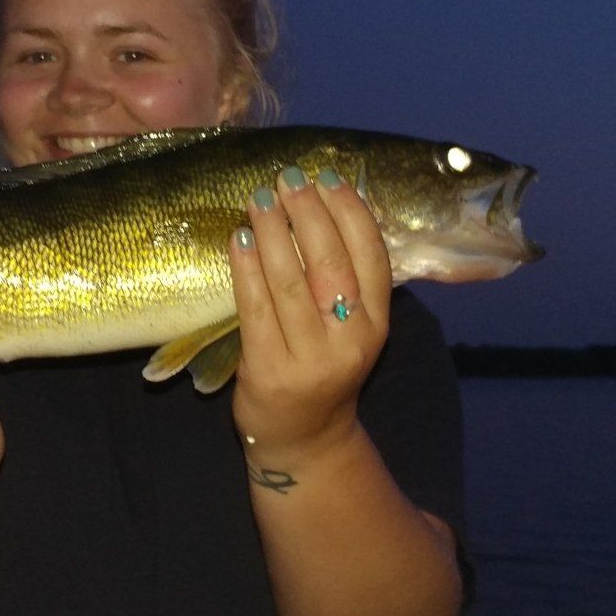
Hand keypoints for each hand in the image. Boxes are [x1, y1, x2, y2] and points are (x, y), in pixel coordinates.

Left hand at [227, 165, 392, 461]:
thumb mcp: (351, 328)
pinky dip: (246, 267)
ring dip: (273, 231)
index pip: (371, 257)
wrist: (303, 438)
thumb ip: (346, 279)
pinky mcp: (269, 370)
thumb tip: (325, 205)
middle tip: (289, 177)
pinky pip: (255, 307)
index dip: (351, 212)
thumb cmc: (324, 367)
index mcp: (376, 324)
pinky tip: (239, 237)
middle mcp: (350, 341)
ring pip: (290, 282)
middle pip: (330, 264)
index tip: (329, 177)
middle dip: (309, 213)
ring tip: (260, 198)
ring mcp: (309, 358)